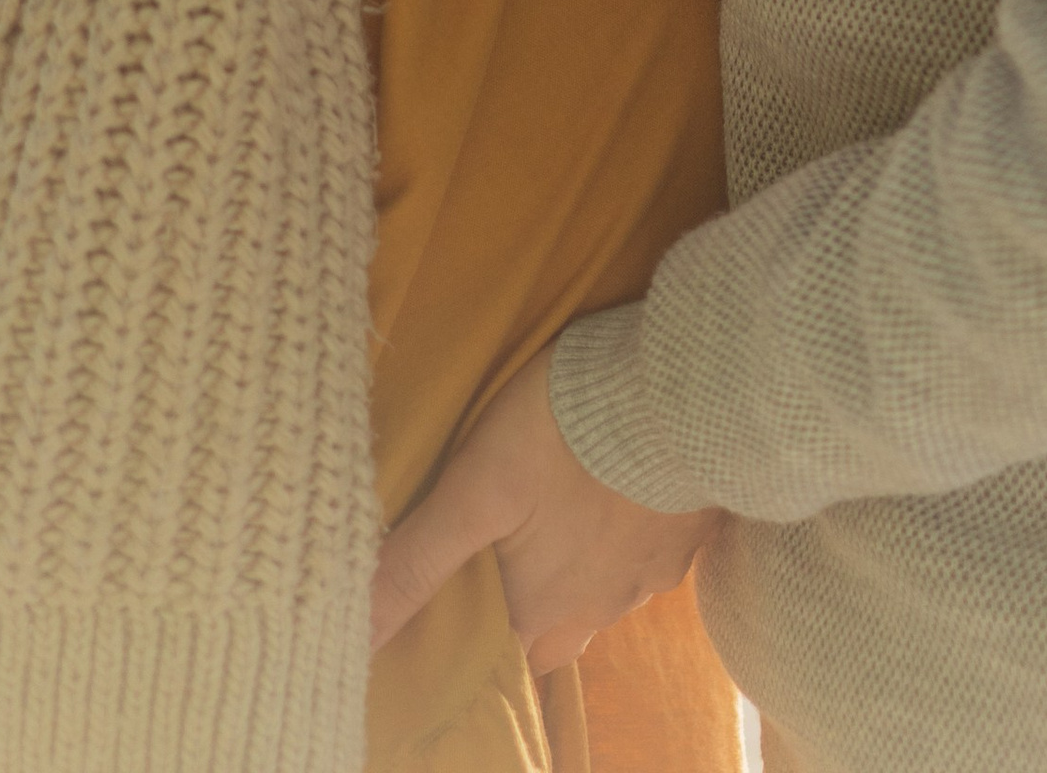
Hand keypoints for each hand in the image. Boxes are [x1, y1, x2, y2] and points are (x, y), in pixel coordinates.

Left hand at [369, 344, 718, 676]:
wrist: (677, 387)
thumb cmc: (563, 433)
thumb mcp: (473, 488)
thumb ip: (416, 561)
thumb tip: (356, 632)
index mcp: (543, 613)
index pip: (503, 658)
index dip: (480, 636)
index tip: (462, 603)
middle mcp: (599, 610)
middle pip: (554, 632)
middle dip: (530, 605)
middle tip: (507, 554)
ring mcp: (652, 576)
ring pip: (604, 591)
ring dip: (581, 564)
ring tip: (560, 509)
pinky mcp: (689, 536)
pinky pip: (652, 554)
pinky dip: (630, 531)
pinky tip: (619, 488)